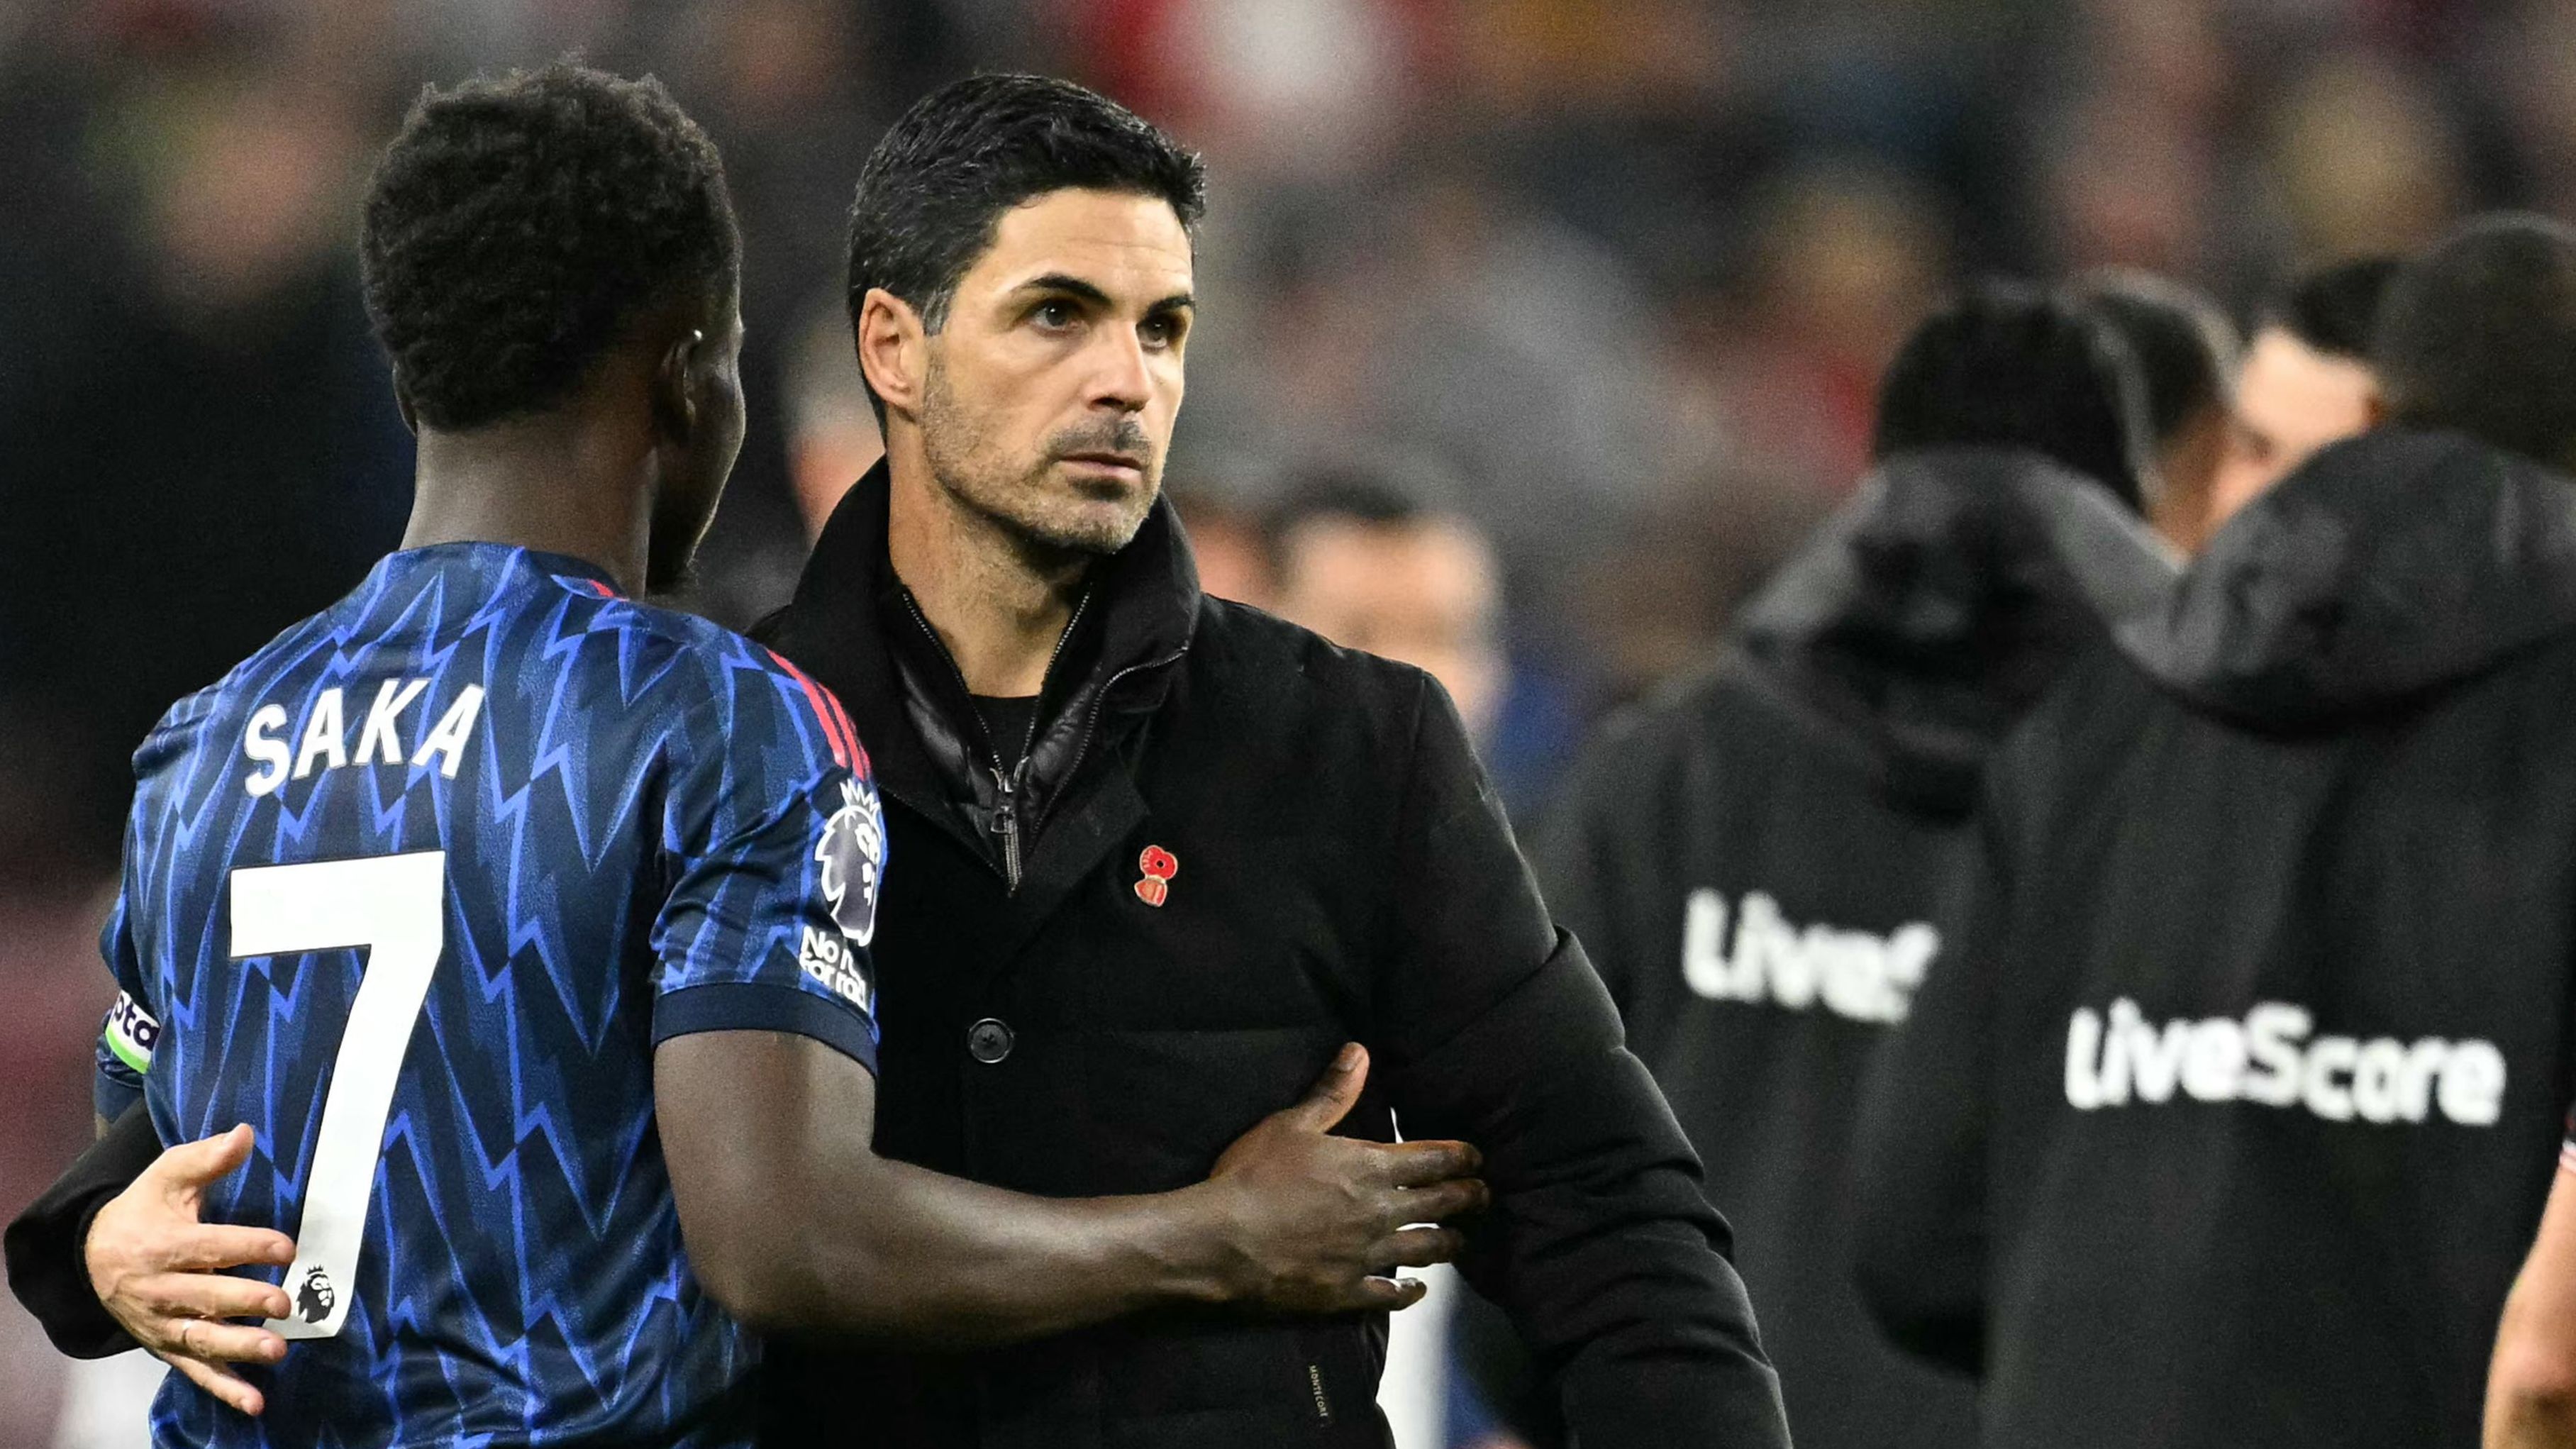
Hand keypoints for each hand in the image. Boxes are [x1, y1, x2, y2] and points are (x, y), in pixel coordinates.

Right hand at [85, 1124, 296, 1415]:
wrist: (93, 1254)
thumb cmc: (144, 1209)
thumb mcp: (167, 1176)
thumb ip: (207, 1158)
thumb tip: (246, 1133)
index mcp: (164, 1245)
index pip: (211, 1247)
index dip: (249, 1247)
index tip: (285, 1248)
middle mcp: (162, 1288)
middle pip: (208, 1296)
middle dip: (246, 1301)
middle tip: (283, 1304)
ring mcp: (164, 1322)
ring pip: (203, 1338)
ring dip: (240, 1348)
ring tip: (276, 1351)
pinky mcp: (168, 1345)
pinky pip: (197, 1369)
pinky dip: (224, 1388)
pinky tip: (255, 1402)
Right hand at [1197, 1043, 1487, 1313]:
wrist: (1221, 1242)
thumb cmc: (1254, 1175)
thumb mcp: (1291, 1124)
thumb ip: (1332, 1092)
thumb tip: (1360, 1051)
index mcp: (1371, 1168)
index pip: (1436, 1160)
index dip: (1463, 1158)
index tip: (1477, 1159)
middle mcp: (1381, 1213)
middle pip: (1442, 1205)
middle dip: (1469, 1197)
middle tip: (1483, 1195)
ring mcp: (1367, 1256)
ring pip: (1426, 1250)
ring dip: (1449, 1242)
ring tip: (1460, 1239)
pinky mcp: (1348, 1292)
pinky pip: (1391, 1296)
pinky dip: (1411, 1292)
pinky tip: (1419, 1290)